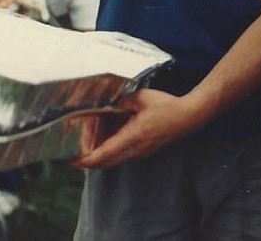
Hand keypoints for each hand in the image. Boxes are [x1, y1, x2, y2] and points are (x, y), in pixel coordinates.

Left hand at [71, 89, 202, 169]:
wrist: (189, 117)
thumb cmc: (167, 106)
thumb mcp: (142, 98)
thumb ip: (121, 100)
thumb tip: (105, 101)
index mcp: (131, 137)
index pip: (102, 155)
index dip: (84, 160)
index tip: (70, 159)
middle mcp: (134, 150)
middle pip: (104, 163)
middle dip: (87, 162)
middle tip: (71, 155)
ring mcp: (140, 153)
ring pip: (113, 161)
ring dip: (98, 157)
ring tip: (85, 147)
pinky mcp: (144, 151)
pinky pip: (122, 156)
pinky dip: (109, 152)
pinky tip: (106, 140)